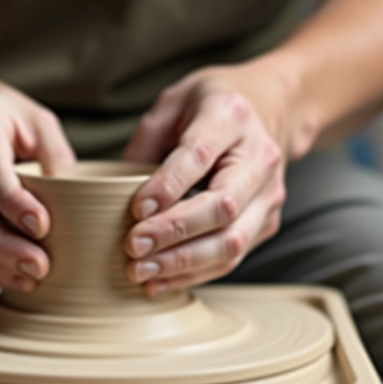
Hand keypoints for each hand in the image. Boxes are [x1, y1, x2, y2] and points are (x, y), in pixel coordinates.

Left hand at [122, 64, 298, 294]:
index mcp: (230, 116)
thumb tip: (113, 192)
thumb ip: (146, 141)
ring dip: (183, 264)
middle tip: (132, 248)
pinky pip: (232, 257)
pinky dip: (194, 274)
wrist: (269, 107)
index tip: (135, 209)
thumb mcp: (173, 102)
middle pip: (221, 207)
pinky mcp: (267, 222)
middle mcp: (259, 157)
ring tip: (141, 272)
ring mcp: (269, 194)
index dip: (167, 186)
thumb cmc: (210, 105)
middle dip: (173, 233)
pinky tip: (160, 281)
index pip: (198, 155)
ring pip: (232, 241)